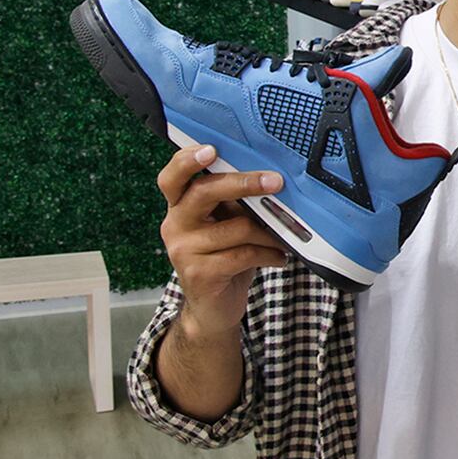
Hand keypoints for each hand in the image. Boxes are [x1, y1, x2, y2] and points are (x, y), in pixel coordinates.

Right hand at [157, 144, 289, 336]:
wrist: (213, 308)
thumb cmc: (225, 258)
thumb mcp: (226, 225)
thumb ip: (233, 202)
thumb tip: (269, 178)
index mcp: (179, 207)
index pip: (173, 177)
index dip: (187, 160)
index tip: (211, 149)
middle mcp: (175, 225)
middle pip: (204, 192)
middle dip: (243, 183)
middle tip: (275, 181)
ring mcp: (183, 251)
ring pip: (236, 227)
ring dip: (269, 232)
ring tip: (284, 238)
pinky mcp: (199, 274)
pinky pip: (243, 254)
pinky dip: (268, 254)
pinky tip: (280, 258)